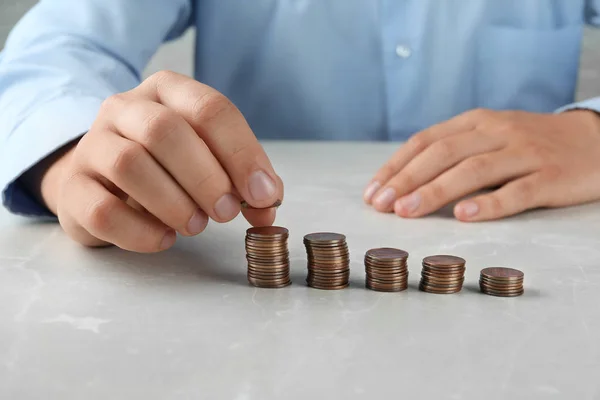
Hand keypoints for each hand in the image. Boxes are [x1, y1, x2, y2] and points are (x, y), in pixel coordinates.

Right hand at [29, 71, 282, 251]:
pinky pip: (102, 210)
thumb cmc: (165, 167)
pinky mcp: (73, 188)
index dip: (243, 154)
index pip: (210, 109)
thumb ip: (241, 178)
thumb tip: (268, 202)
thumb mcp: (207, 158)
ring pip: (128, 165)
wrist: (100, 180)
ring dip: (173, 202)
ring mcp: (92, 145)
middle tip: (227, 213)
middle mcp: (124, 109)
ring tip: (196, 226)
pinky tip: (164, 238)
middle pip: (165, 131)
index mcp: (167, 91)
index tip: (264, 194)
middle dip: (205, 176)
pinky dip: (141, 232)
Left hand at [363, 108, 599, 220]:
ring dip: (435, 191)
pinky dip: (489, 203)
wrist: (594, 140)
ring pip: (474, 170)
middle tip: (381, 206)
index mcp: (476, 121)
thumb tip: (404, 183)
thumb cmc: (529, 144)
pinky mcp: (551, 177)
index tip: (373, 192)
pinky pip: (517, 191)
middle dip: (406, 180)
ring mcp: (526, 153)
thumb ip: (453, 153)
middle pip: (443, 153)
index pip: (426, 141)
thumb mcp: (489, 136)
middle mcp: (497, 132)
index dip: (396, 166)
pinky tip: (463, 216)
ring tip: (407, 212)